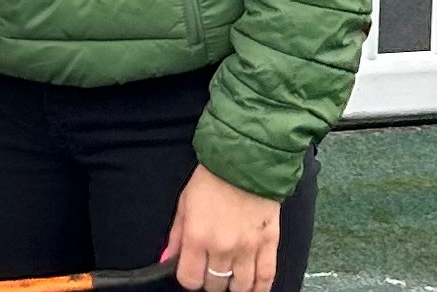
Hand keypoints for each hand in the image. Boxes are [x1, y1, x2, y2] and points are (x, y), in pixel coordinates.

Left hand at [163, 164, 277, 291]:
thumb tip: (166, 260)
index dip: (190, 278)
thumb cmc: (212, 177)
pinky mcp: (269, 243)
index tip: (193, 271)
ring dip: (234, 286)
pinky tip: (253, 288)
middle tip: (212, 268)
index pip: (190, 279)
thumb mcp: (185, 202)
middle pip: (214, 286)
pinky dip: (260, 288)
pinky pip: (266, 277)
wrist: (246, 157)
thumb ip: (175, 235)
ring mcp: (248, 247)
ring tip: (232, 278)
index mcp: (197, 236)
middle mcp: (222, 247)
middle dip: (211, 280)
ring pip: (240, 287)